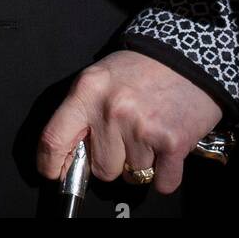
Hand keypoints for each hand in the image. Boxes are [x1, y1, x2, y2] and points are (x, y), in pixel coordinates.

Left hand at [37, 49, 222, 194]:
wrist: (187, 54)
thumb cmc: (142, 68)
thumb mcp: (100, 78)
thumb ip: (82, 112)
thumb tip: (68, 155)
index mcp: (88, 91)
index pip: (53, 139)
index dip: (51, 163)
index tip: (54, 172)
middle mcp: (112, 110)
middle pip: (100, 169)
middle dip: (113, 160)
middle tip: (127, 135)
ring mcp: (142, 127)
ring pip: (133, 176)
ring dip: (143, 163)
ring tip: (150, 132)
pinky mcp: (171, 142)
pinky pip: (162, 183)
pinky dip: (166, 174)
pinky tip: (167, 148)